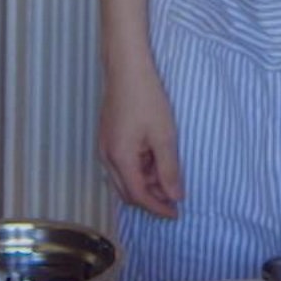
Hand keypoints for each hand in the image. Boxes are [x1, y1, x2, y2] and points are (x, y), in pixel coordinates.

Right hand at [98, 63, 181, 217]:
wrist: (127, 68)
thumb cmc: (146, 98)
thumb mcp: (164, 135)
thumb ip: (169, 169)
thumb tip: (175, 196)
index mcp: (120, 158)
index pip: (138, 195)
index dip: (158, 207)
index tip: (176, 212)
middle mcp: (107, 156)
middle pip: (127, 191)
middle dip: (150, 198)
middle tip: (173, 197)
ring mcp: (104, 145)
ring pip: (123, 178)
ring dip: (144, 182)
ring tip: (167, 173)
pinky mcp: (107, 135)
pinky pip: (120, 163)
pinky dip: (137, 168)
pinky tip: (153, 157)